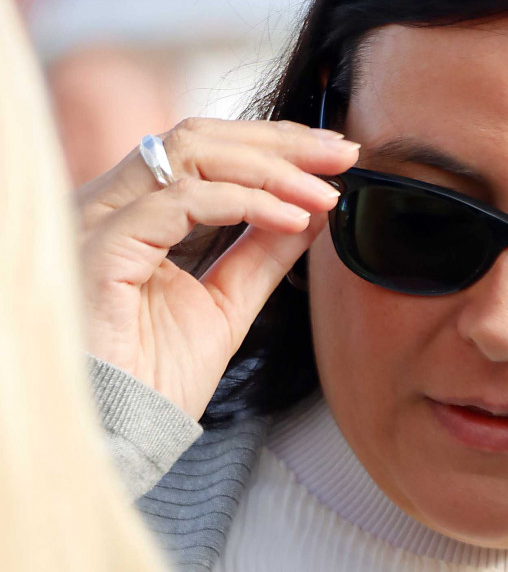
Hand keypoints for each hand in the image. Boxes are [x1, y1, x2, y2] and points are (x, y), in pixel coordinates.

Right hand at [76, 117, 358, 419]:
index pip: (205, 150)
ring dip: (270, 167)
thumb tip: (311, 208)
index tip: (335, 157)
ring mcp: (101, 219)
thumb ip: (261, 253)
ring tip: (324, 192)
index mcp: (134, 212)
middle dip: (280, 142)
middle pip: (200, 137)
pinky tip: (291, 218)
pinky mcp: (102, 243)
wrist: (123, 434)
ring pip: (191, 153)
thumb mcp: (227, 303)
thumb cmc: (154, 380)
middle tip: (343, 156)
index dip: (274, 145)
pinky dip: (245, 202)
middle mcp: (110, 204)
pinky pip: (180, 199)